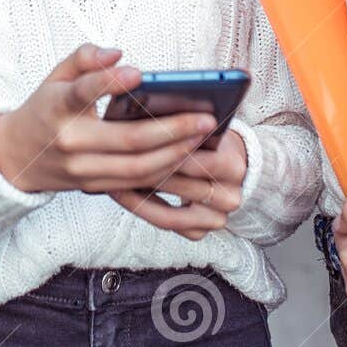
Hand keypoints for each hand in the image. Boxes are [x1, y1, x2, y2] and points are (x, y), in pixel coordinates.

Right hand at [0, 43, 215, 194]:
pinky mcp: (93, 186)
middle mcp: (70, 141)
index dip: (109, 83)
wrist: (16, 157)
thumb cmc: (44, 108)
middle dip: (172, 129)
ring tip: (202, 136)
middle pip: (128, 140)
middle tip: (205, 117)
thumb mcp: (55, 76)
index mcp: (57, 107)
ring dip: (176, 153)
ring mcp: (83, 169)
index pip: (83, 93)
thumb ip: (84, 58)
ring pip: (138, 167)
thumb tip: (117, 54)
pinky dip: (164, 169)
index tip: (138, 72)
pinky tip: (185, 153)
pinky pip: (135, 182)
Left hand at [110, 127, 247, 241]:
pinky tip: (123, 194)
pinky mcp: (202, 231)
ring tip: (112, 182)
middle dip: (146, 175)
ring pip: (170, 216)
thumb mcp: (203, 127)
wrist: (227, 164)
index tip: (132, 140)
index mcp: (233, 165)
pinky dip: (142, 210)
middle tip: (113, 164)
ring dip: (138, 198)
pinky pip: (166, 225)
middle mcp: (229, 197)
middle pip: (180, 189)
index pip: (197, 161)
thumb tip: (140, 115)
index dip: (163, 151)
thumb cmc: (208, 140)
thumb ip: (183, 126)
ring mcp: (217, 219)